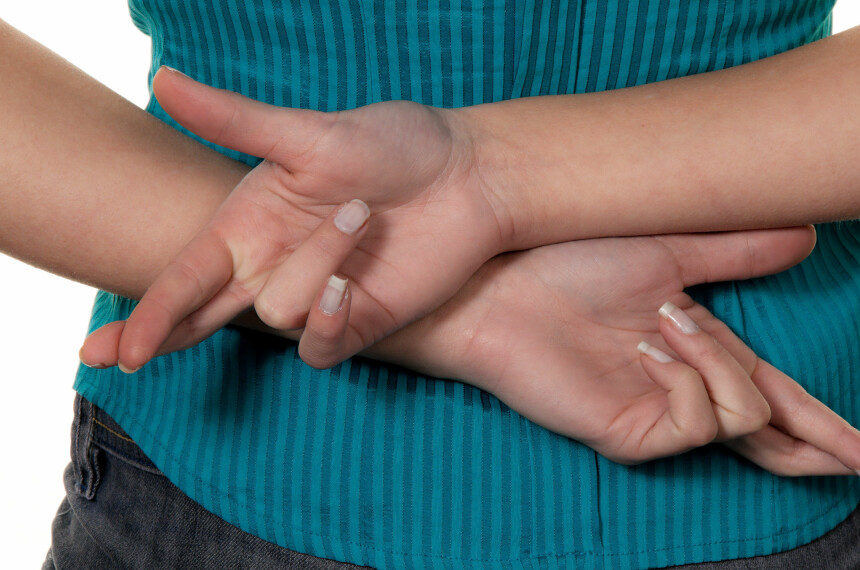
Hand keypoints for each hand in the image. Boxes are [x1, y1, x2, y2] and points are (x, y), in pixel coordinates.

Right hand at [88, 66, 503, 371]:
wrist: (469, 175)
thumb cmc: (394, 145)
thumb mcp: (310, 132)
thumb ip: (236, 122)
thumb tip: (161, 77)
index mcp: (248, 225)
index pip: (184, 278)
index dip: (148, 314)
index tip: (106, 350)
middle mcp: (272, 267)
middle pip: (201, 320)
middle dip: (161, 336)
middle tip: (123, 360)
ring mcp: (314, 297)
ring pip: (279, 312)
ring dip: (317, 260)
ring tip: (361, 214)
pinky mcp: (358, 321)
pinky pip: (320, 344)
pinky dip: (328, 317)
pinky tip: (350, 284)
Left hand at [368, 227, 859, 481]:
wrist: (502, 278)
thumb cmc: (569, 258)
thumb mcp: (669, 249)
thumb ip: (736, 253)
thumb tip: (806, 237)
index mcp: (700, 351)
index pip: (783, 397)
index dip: (837, 422)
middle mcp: (685, 390)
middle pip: (778, 433)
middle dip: (834, 442)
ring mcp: (658, 415)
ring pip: (745, 415)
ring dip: (722, 359)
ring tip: (668, 318)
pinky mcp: (631, 432)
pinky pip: (699, 419)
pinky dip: (691, 375)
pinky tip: (651, 341)